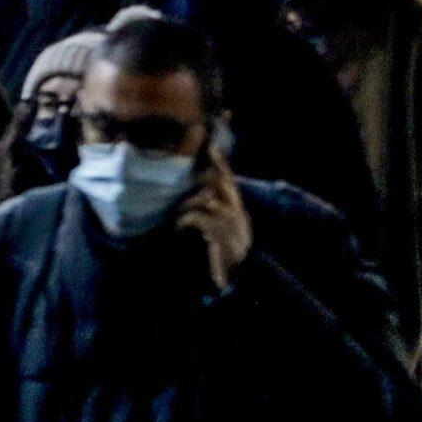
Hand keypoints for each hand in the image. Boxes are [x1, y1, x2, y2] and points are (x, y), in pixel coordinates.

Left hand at [174, 156, 251, 291]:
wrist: (243, 275)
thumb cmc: (229, 249)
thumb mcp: (227, 226)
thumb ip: (218, 209)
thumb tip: (201, 194)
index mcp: (237, 208)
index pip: (230, 180)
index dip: (221, 163)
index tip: (212, 146)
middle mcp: (236, 211)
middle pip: (221, 184)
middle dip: (206, 176)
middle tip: (191, 177)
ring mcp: (230, 223)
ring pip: (207, 199)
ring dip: (189, 203)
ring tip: (178, 213)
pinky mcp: (220, 235)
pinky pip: (199, 218)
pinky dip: (185, 220)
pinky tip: (179, 227)